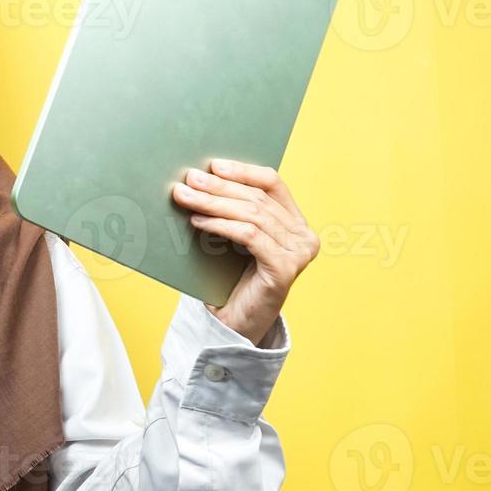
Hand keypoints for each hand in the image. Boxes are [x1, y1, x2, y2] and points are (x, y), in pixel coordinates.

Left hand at [170, 158, 318, 345]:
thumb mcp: (233, 238)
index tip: (213, 165)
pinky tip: (198, 222)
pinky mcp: (284, 269)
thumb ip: (230, 211)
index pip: (272, 183)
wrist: (234, 325)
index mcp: (295, 223)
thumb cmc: (231, 279)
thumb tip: (198, 179)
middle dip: (219, 187)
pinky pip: (250, 236)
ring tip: (185, 197)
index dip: (242, 171)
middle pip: (257, 199)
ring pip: (252, 215)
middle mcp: (304, 236)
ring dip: (214, 203)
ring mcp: (298, 253)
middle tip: (189, 179)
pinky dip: (221, 225)